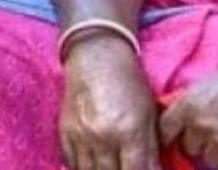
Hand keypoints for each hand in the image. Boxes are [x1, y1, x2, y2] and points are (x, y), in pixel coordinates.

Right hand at [59, 35, 160, 169]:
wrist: (96, 58)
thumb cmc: (128, 84)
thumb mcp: (149, 115)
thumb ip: (151, 149)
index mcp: (129, 132)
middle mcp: (103, 137)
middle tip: (126, 167)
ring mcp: (81, 135)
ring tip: (111, 167)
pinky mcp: (65, 131)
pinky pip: (71, 162)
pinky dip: (82, 167)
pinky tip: (93, 165)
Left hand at [159, 58, 217, 169]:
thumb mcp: (209, 83)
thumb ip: (191, 102)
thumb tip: (180, 119)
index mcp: (189, 103)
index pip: (165, 129)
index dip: (171, 135)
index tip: (177, 138)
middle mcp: (200, 124)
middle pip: (188, 147)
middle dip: (199, 144)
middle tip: (215, 136)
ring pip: (207, 161)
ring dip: (217, 155)